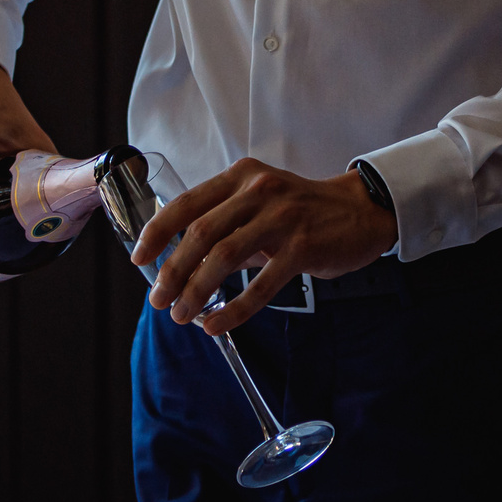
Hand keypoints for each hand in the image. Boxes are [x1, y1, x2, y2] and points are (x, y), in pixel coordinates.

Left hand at [133, 158, 399, 334]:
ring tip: (182, 315)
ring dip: (197, 291)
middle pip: (201, 233)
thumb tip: (185, 263)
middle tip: (159, 300)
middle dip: (173, 271)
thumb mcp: (262, 203)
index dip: (158, 232)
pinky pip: (261, 283)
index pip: (188, 203)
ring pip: (225, 257)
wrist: (363, 210)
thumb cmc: (305, 211)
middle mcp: (258, 190)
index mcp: (242, 176)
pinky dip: (234, 308)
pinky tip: (217, 324)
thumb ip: (227, 225)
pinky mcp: (303, 246)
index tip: (139, 258)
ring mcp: (282, 217)